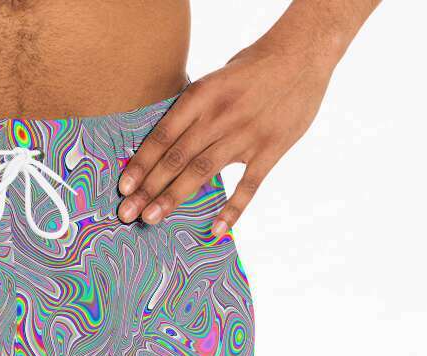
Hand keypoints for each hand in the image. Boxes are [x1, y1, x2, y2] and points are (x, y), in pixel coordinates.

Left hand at [117, 35, 336, 235]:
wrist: (303, 53)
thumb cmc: (253, 67)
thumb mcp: (216, 80)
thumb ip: (193, 111)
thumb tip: (165, 145)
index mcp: (202, 95)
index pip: (163, 135)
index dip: (141, 163)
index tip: (123, 187)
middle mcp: (219, 116)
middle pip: (176, 159)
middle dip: (149, 189)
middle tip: (128, 214)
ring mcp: (245, 135)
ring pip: (202, 173)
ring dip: (174, 198)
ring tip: (152, 220)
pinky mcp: (270, 150)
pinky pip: (248, 187)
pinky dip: (232, 211)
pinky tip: (215, 231)